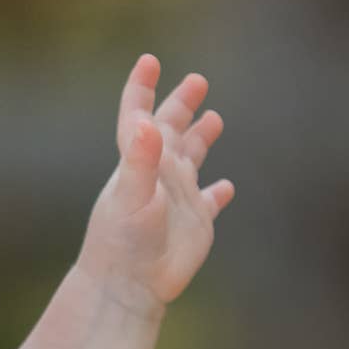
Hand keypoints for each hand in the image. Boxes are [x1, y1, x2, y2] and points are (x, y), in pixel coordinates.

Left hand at [76, 53, 234, 318]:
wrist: (128, 287)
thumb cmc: (124, 241)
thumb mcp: (131, 195)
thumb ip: (140, 159)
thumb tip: (146, 122)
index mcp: (141, 162)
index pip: (137, 116)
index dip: (141, 88)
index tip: (148, 61)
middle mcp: (160, 175)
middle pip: (172, 130)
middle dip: (182, 104)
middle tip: (198, 80)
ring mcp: (178, 199)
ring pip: (192, 160)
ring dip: (201, 139)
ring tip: (214, 119)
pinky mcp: (195, 224)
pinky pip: (209, 202)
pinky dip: (218, 193)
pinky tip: (225, 188)